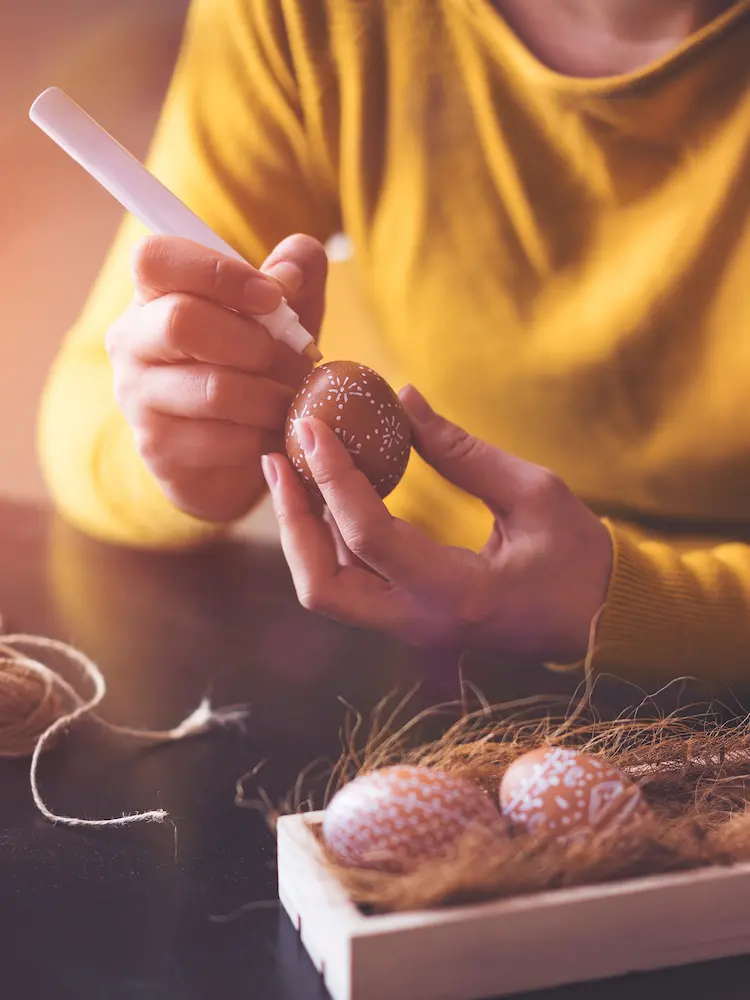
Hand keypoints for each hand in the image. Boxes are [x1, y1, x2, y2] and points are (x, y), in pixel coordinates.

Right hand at [106, 233, 327, 522]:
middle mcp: (131, 341)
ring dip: (270, 396)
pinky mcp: (158, 448)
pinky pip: (224, 439)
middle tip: (285, 358)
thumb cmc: (260, 366)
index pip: (156, 258)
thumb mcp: (288, 312)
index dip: (218, 271)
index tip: (272, 296)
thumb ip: (298, 272)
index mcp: (154, 294)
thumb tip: (292, 268)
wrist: (242, 447)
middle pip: (181, 321)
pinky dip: (265, 437)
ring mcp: (137, 398)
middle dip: (253, 341)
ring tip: (289, 400)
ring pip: (213, 389)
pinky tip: (275, 433)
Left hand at [261, 387, 612, 663]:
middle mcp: (422, 623)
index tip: (312, 427)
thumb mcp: (533, 492)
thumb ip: (461, 450)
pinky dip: (327, 540)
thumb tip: (404, 398)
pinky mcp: (408, 619)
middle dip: (291, 522)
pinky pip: (349, 584)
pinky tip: (329, 494)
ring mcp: (411, 629)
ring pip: (327, 590)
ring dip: (301, 531)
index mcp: (459, 594)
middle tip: (278, 459)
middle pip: (321, 587)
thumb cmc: (577, 557)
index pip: (370, 538)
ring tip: (291, 468)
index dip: (333, 478)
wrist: (598, 621)